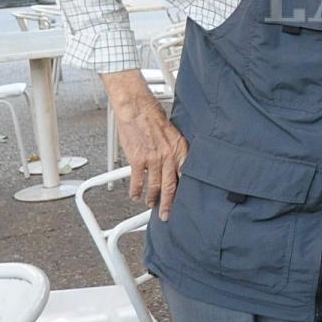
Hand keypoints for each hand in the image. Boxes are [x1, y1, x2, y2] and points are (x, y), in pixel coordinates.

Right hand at [102, 69, 188, 220]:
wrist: (137, 107)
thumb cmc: (153, 116)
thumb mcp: (173, 133)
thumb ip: (175, 150)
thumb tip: (178, 165)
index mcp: (180, 148)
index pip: (186, 175)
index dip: (185, 191)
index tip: (184, 201)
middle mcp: (169, 155)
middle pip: (171, 186)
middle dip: (168, 203)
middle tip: (167, 213)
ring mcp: (154, 159)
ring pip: (154, 186)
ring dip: (151, 198)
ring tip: (150, 204)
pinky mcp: (138, 159)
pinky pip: (137, 180)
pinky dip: (135, 190)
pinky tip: (135, 194)